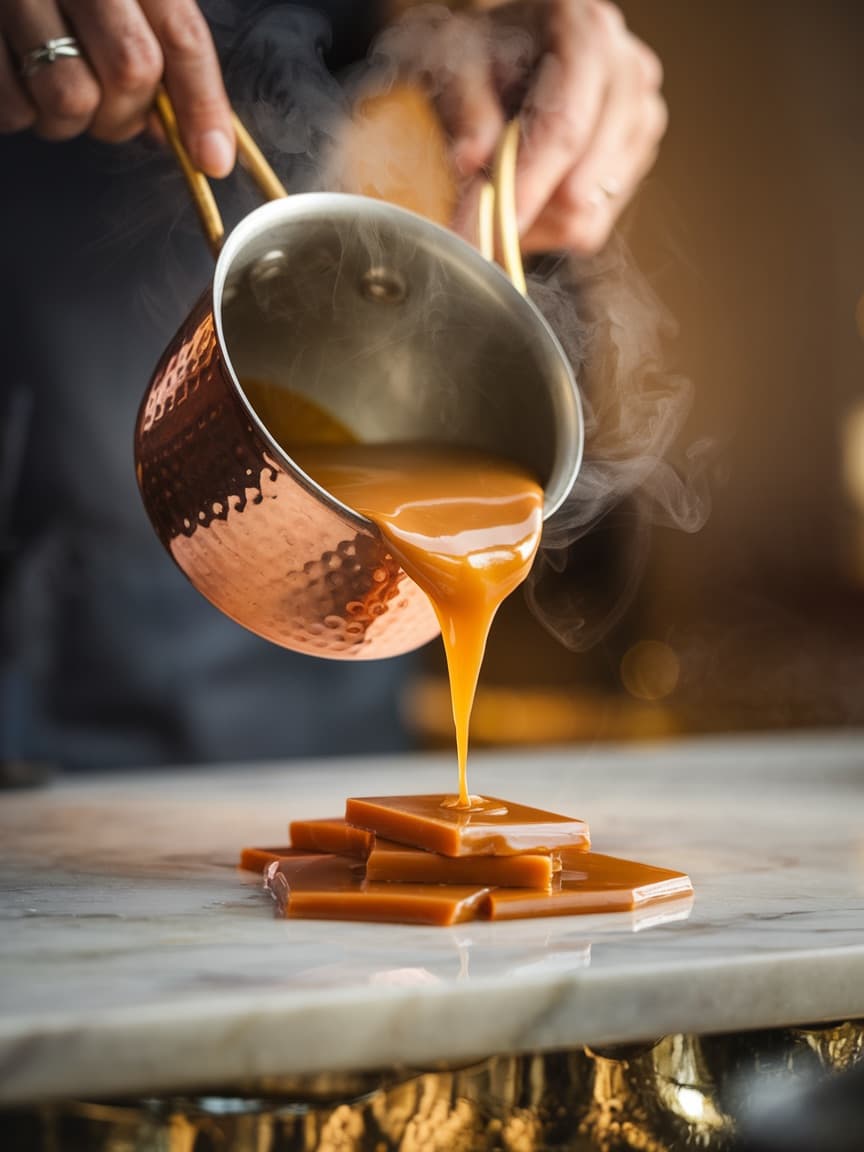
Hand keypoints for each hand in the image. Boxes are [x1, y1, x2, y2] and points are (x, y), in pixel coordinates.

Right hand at [0, 0, 234, 175]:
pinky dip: (21, 112)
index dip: (202, 105)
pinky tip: (20, 82)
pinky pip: (12, 106)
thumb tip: (178, 131)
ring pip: (70, 98)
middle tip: (112, 113)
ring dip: (71, 120)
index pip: (181, 36)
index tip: (212, 159)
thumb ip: (160, 48)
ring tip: (56, 91)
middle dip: (129, 115)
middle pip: (131, 70)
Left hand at [380, 0, 665, 253]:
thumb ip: (467, 113)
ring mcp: (641, 117)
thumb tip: (472, 160)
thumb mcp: (460, 67)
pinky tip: (529, 196)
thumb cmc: (485, 56)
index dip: (533, 180)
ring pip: (591, 209)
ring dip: (539, 220)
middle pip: (588, 174)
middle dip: (534, 208)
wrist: (511, 54)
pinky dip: (553, 226)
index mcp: (587, 32)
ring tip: (503, 197)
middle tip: (484, 226)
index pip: (567, 124)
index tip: (501, 219)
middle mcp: (628, 72)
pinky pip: (594, 223)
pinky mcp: (637, 159)